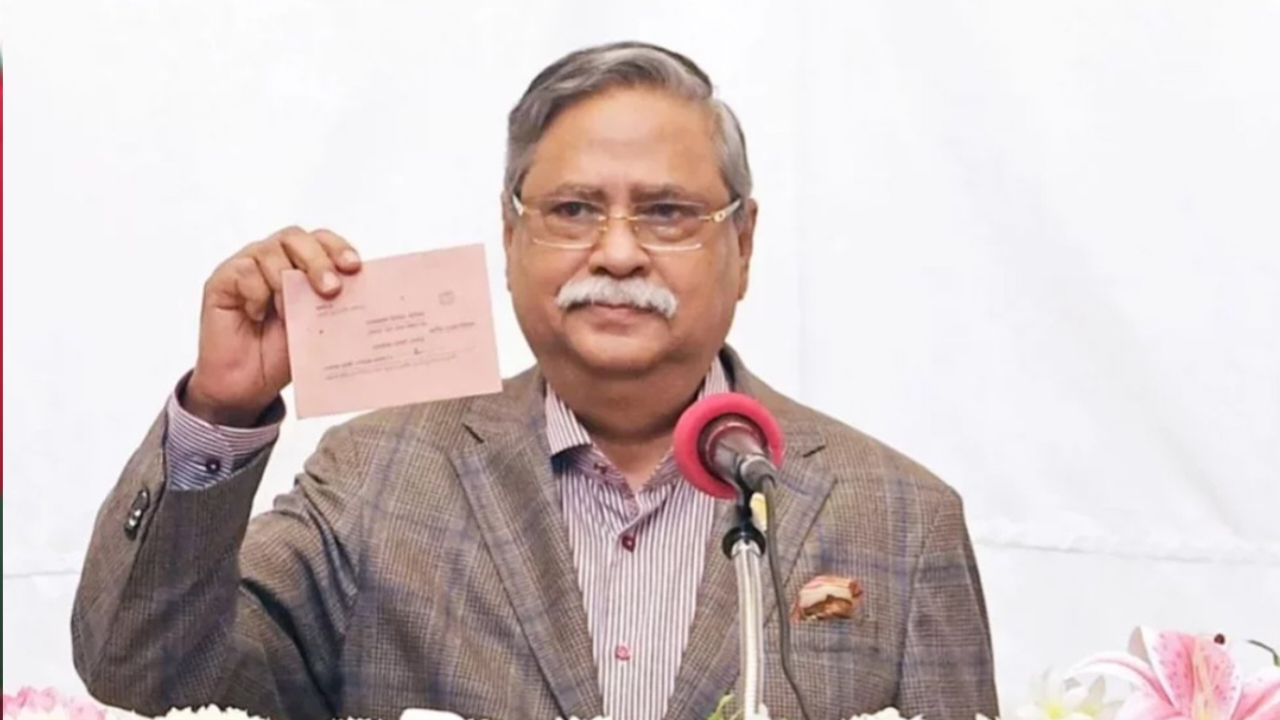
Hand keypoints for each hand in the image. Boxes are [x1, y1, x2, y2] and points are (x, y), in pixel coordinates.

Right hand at [184, 227, 361, 425]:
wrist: (247, 384)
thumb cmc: (282, 352)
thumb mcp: (317, 328)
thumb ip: (332, 306)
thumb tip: (364, 294)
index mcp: (303, 265)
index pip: (322, 240)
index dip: (339, 248)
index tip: (354, 268)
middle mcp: (275, 259)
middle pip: (296, 239)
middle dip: (318, 261)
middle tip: (330, 289)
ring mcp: (248, 266)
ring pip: (269, 251)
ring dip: (285, 279)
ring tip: (290, 311)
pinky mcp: (222, 281)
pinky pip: (243, 271)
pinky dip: (256, 292)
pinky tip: (259, 314)